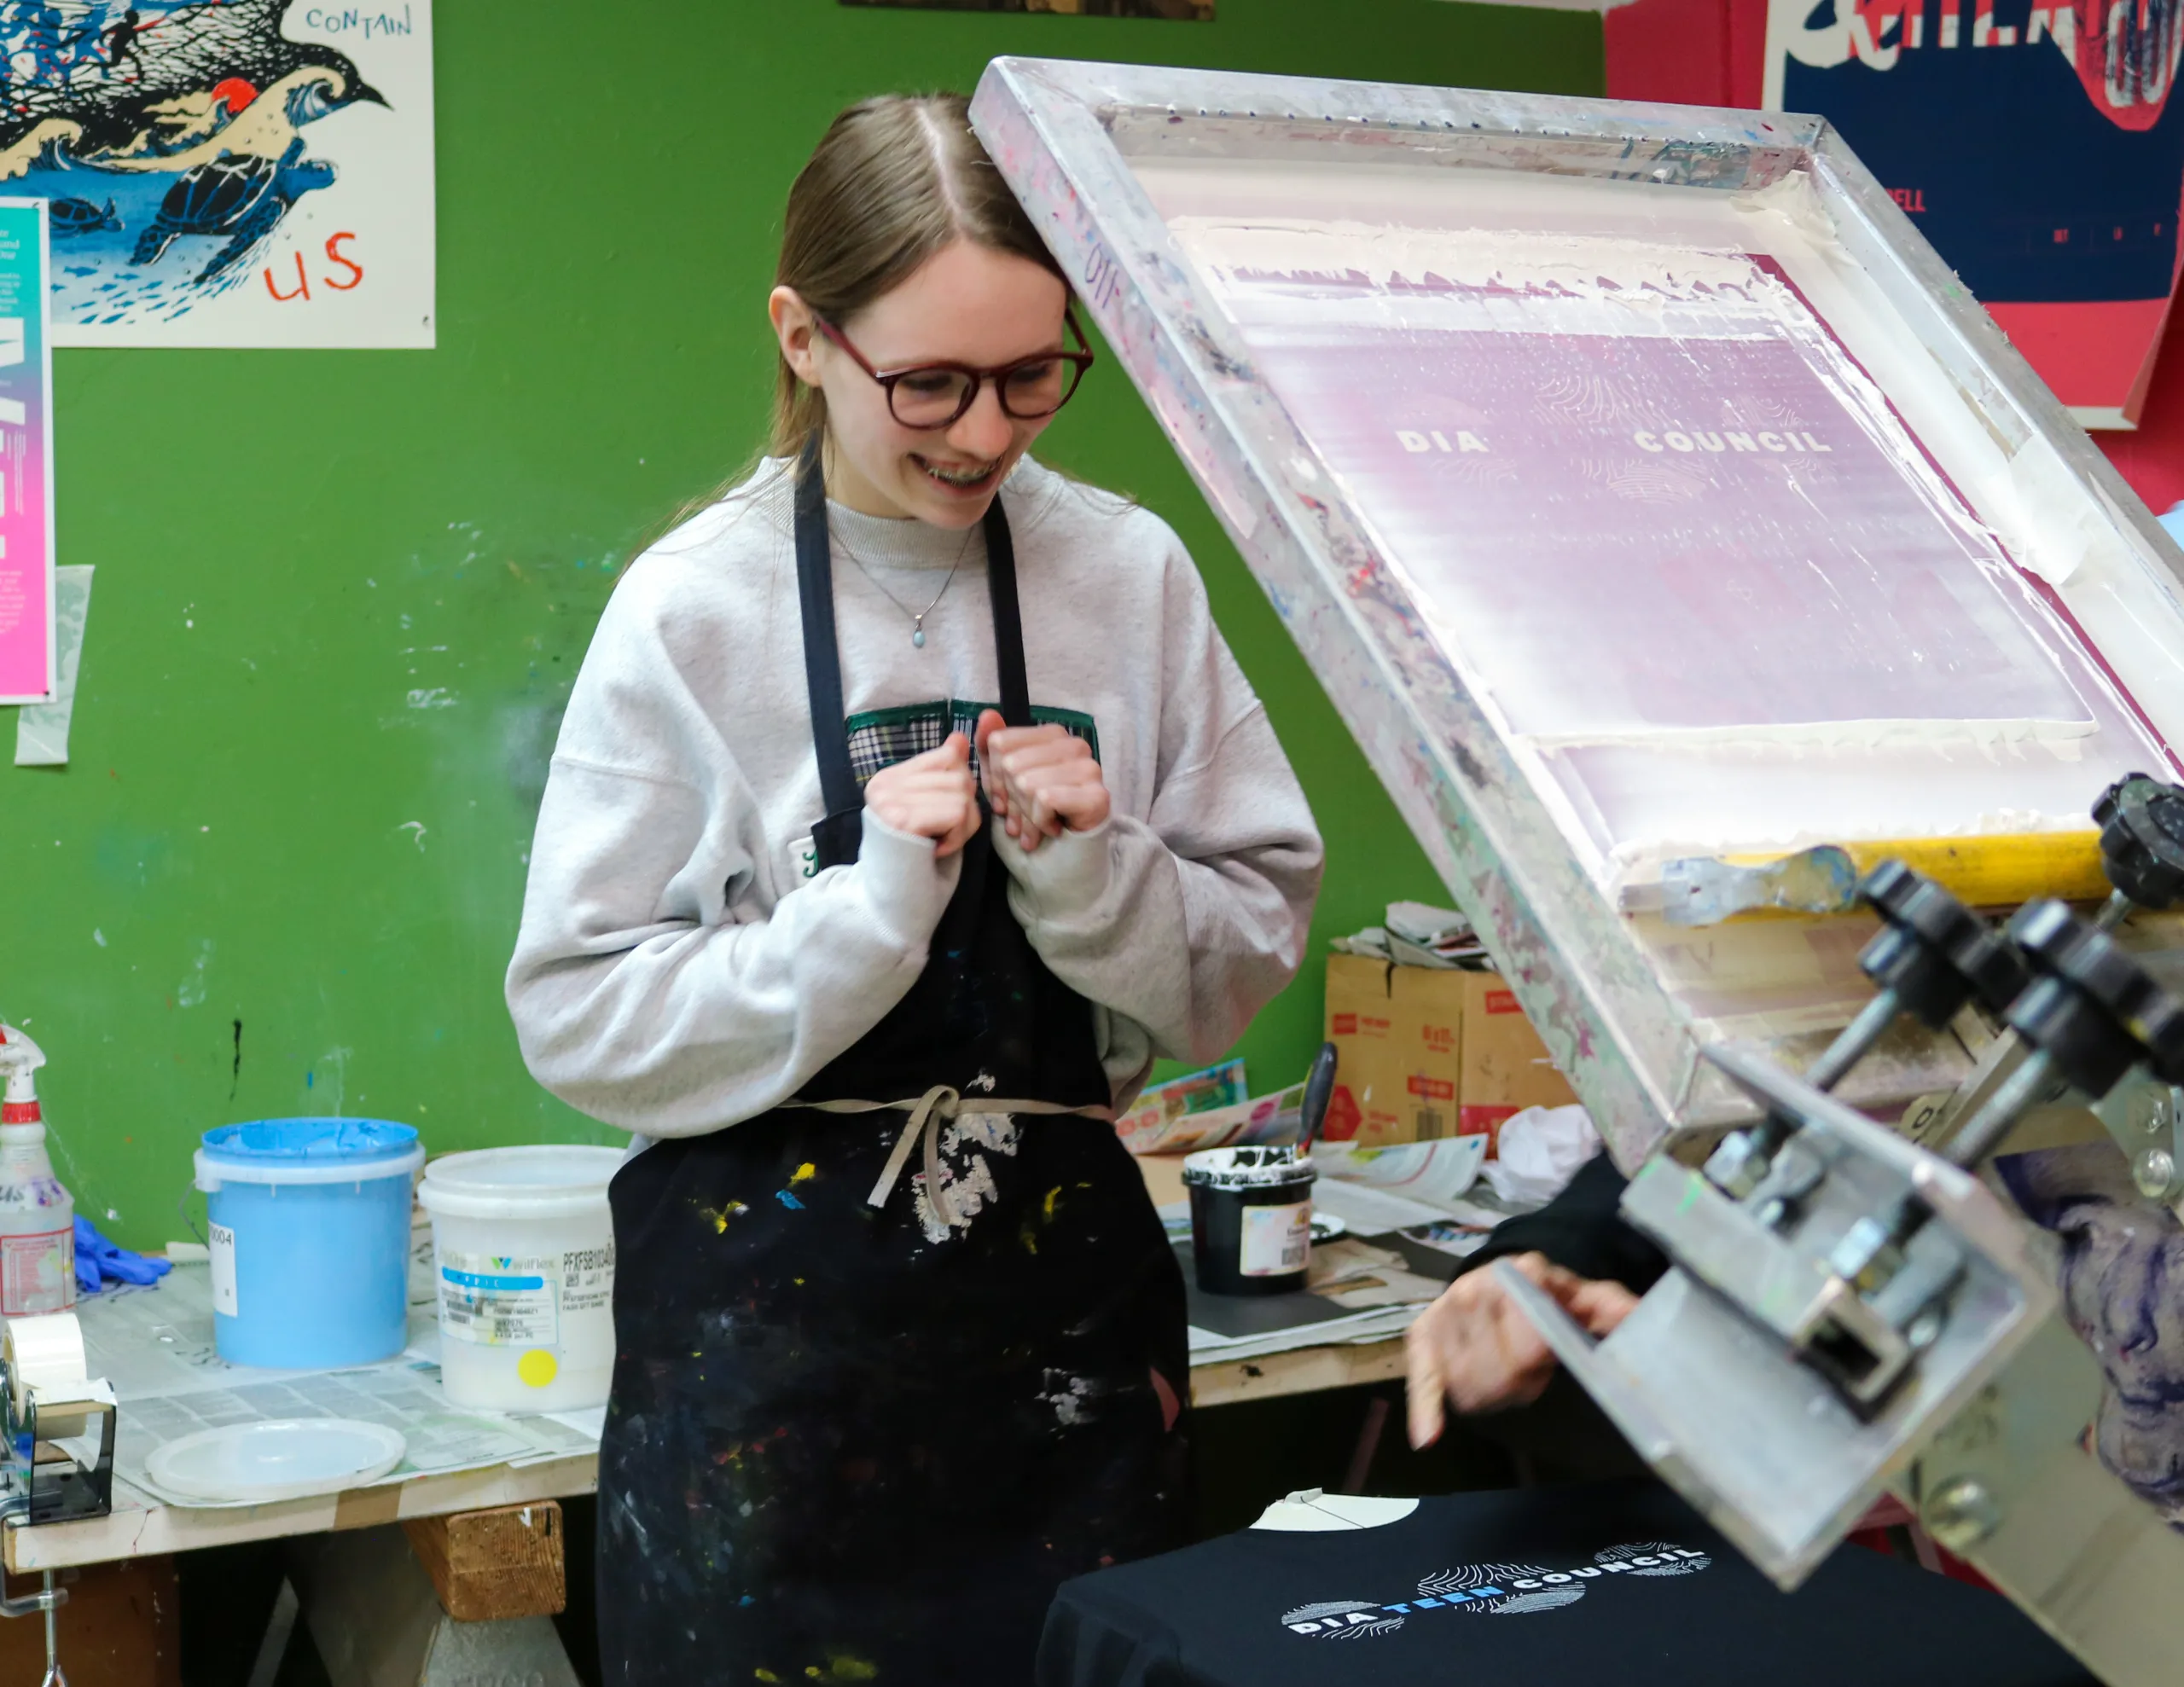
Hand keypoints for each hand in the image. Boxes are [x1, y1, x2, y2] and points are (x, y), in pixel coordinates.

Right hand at [863, 732, 980, 858]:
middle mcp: (885, 783)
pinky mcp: (902, 819)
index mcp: (890, 777)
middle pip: (959, 775)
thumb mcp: (932, 811)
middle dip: (966, 811)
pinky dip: (958, 837)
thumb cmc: (914, 860)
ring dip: (964, 827)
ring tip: (940, 844)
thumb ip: (943, 776)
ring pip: (963, 793)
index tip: (943, 818)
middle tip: (945, 836)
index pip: (947, 757)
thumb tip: (958, 739)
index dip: (960, 789)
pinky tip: (937, 851)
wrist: (889, 903)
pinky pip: (958, 811)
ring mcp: (890, 800)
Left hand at [974, 710, 1109, 854]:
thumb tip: (987, 715)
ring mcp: (1089, 768)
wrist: (1067, 858)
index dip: (993, 777)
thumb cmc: (1035, 817)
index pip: (999, 743)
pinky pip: (1046, 799)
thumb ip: (992, 748)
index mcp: (1053, 735)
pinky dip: (1040, 822)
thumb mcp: (1003, 782)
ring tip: (1033, 828)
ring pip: (1027, 783)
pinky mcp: (1097, 795)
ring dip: (1024, 815)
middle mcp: (1074, 745)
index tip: (1003, 798)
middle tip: (1018, 819)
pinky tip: (1052, 829)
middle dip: (1009, 800)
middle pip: (1011, 764)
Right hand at [1405, 1252, 1637, 1447]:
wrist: (1502, 1280)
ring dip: (1490, 1394)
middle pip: (1499, 1369)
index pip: (1530, 1342)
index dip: (1539, 1360)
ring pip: (1470, 1382)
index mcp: (1523, 1273)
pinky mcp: (1423, 1333)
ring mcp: (1447, 1309)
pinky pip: (1422, 1376)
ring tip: (1505, 1376)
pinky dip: (1425, 1407)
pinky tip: (1429, 1436)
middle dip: (1517, 1382)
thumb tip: (1637, 1320)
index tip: (1547, 1359)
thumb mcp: (1589, 1300)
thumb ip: (1615, 1309)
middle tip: (1530, 1373)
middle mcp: (1478, 1286)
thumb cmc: (1552, 1299)